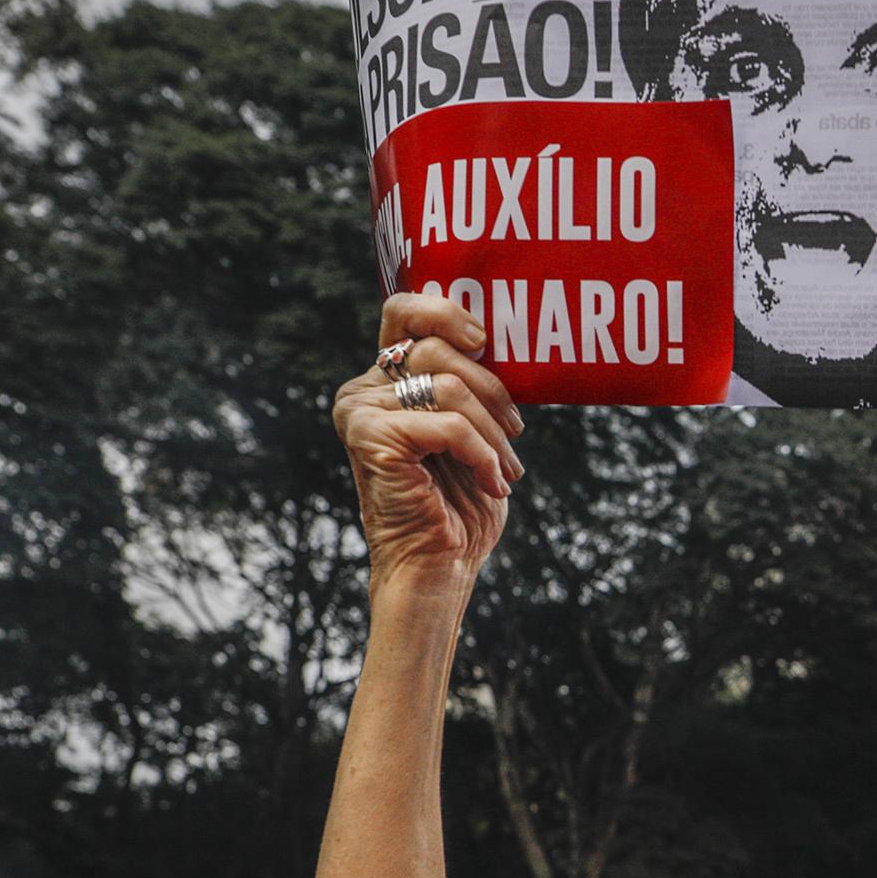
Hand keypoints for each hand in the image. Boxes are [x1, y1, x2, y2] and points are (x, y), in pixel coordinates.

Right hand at [331, 294, 522, 593]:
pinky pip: (448, 423)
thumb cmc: (459, 503)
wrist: (440, 566)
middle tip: (516, 432)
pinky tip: (492, 484)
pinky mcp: (370, 436)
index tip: (484, 339)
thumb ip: (468, 383)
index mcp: (384, 381)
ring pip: (449, 387)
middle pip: (437, 350)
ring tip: (506, 469)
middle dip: (492, 391)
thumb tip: (494, 339)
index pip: (403, 313)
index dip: (444, 311)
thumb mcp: (473, 429)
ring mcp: (360, 412)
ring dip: (493, 432)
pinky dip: (482, 454)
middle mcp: (363, 391)